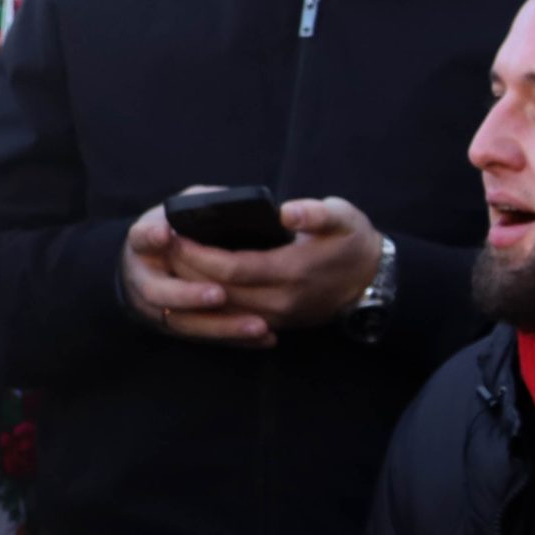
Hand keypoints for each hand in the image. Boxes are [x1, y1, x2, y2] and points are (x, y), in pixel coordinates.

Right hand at [122, 196, 271, 347]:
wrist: (152, 263)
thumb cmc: (179, 228)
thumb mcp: (183, 209)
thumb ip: (202, 205)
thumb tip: (236, 204)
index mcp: (145, 242)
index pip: (141, 238)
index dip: (150, 237)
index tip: (165, 233)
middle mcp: (144, 277)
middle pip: (158, 292)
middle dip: (188, 295)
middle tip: (219, 294)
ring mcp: (157, 307)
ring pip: (183, 322)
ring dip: (220, 326)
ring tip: (257, 324)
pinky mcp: (177, 326)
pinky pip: (204, 337)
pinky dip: (234, 339)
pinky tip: (264, 337)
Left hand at [164, 197, 383, 333]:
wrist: (373, 281)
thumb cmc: (354, 242)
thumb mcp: (344, 218)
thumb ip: (316, 213)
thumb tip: (286, 211)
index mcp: (292, 270)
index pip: (231, 268)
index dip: (198, 254)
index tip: (175, 235)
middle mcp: (280, 299)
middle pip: (218, 291)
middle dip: (186, 270)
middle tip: (162, 247)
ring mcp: (278, 316)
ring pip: (221, 309)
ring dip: (192, 290)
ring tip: (170, 265)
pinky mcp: (277, 323)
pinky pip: (233, 319)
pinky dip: (208, 305)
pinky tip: (192, 288)